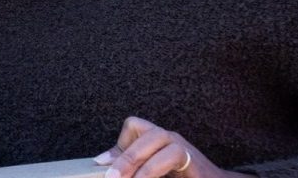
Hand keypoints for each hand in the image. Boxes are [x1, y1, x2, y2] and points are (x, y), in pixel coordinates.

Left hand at [93, 116, 253, 177]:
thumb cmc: (182, 176)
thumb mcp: (151, 167)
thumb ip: (133, 163)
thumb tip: (102, 162)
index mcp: (157, 139)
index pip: (134, 125)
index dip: (121, 145)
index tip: (106, 167)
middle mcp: (170, 138)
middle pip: (144, 133)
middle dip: (126, 157)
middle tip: (113, 177)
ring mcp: (185, 147)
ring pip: (159, 140)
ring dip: (141, 163)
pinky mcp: (195, 162)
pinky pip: (173, 156)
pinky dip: (153, 170)